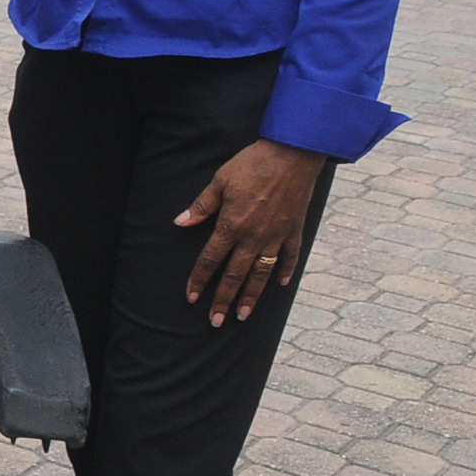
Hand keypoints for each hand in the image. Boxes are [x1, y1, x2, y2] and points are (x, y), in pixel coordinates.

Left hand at [175, 137, 326, 325]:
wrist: (292, 154)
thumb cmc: (252, 164)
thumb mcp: (220, 181)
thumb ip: (202, 206)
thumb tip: (181, 223)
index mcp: (232, 225)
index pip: (211, 260)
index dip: (199, 280)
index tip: (191, 298)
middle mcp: (254, 236)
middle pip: (235, 275)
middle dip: (224, 300)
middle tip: (215, 321)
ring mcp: (277, 236)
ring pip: (261, 274)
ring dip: (251, 296)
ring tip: (242, 315)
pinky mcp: (295, 230)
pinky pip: (290, 257)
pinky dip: (285, 272)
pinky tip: (280, 285)